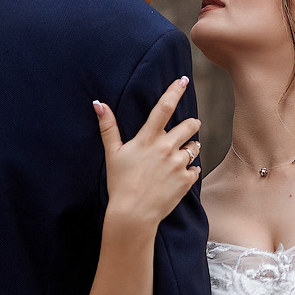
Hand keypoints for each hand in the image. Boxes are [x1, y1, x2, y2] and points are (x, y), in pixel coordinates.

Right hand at [94, 77, 201, 229]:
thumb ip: (108, 127)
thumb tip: (98, 104)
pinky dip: (190, 170)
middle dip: (192, 124)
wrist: (133, 214)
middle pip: (190, 124)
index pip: (164, 108)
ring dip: (191, 147)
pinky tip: (177, 176)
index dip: (174, 91)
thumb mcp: (112, 154)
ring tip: (178, 156)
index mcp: (148, 139)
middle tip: (189, 127)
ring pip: (196, 146)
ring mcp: (178, 164)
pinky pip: (196, 169)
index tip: (183, 79)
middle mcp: (166, 148)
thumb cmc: (120, 183)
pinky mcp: (187, 180)